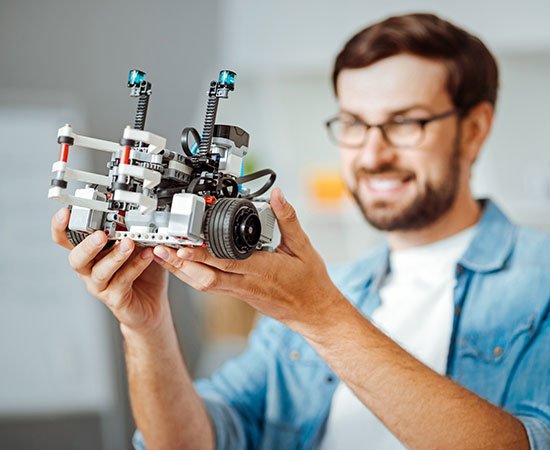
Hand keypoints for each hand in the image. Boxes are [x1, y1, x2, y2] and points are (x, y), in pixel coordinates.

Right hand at [51, 208, 169, 332]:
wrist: (151, 303)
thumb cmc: (140, 272)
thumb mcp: (134, 245)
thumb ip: (129, 231)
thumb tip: (133, 212)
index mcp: (89, 253)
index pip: (66, 239)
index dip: (60, 227)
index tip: (66, 213)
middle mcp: (89, 270)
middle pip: (76, 258)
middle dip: (87, 245)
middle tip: (100, 235)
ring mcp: (100, 285)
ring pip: (100, 271)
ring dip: (114, 256)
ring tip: (128, 244)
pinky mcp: (115, 298)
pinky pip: (123, 280)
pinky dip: (136, 266)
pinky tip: (147, 255)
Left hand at [151, 188, 344, 330]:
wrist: (313, 313)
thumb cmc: (310, 283)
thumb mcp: (304, 247)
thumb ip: (288, 219)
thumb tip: (278, 196)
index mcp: (263, 270)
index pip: (226, 262)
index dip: (201, 255)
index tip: (182, 245)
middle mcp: (247, 283)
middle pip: (206, 277)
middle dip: (180, 264)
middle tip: (160, 249)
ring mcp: (241, 291)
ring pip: (204, 283)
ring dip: (182, 270)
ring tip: (162, 255)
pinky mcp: (239, 294)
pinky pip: (211, 285)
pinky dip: (194, 275)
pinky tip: (184, 265)